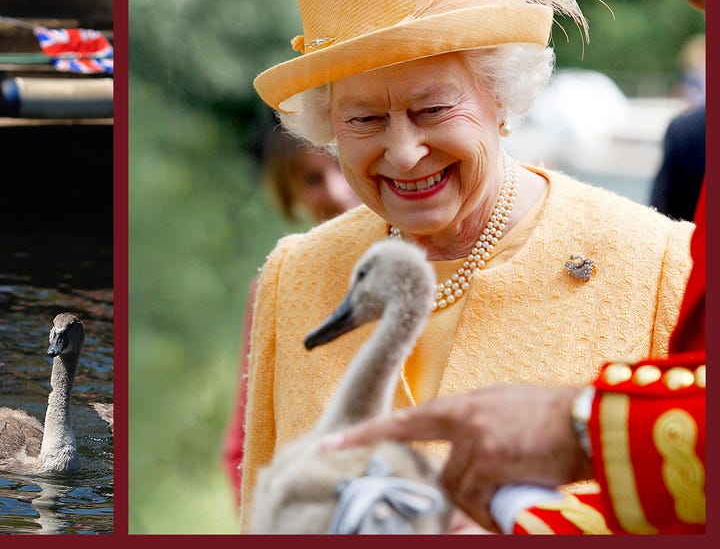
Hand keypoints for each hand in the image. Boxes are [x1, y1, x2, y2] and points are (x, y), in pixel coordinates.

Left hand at [321, 384, 592, 530]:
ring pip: (458, 491)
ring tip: (512, 494)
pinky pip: (478, 500)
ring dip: (481, 505)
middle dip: (455, 496)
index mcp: (460, 405)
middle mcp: (461, 420)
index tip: (329, 445)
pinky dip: (494, 512)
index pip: (402, 421)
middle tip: (478, 499)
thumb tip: (455, 457)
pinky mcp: (491, 461)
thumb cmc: (550, 418)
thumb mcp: (500, 408)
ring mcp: (474, 440)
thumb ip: (470, 427)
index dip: (365, 435)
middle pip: (439, 474)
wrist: (588, 420)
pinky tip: (514, 505)